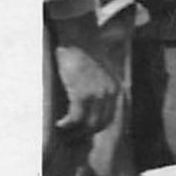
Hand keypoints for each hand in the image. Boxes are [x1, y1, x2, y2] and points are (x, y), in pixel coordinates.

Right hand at [49, 14, 118, 135]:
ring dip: (75, 132)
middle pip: (101, 123)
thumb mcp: (101, 70)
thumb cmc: (85, 52)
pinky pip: (76, 117)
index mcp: (116, 88)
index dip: (96, 128)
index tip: (84, 133)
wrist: (79, 38)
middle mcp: (110, 93)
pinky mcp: (83, 93)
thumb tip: (91, 100)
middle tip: (71, 138)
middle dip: (85, 134)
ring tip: (64, 133)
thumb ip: (101, 85)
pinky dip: (67, 124)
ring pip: (88, 124)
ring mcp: (98, 94)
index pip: (110, 116)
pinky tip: (59, 125)